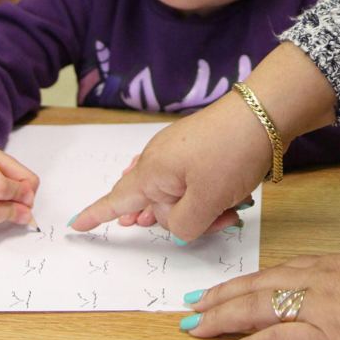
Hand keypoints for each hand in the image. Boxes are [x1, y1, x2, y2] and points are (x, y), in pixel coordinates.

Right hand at [68, 89, 269, 237]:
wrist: (264, 113)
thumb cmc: (231, 154)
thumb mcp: (206, 202)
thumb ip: (182, 226)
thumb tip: (177, 224)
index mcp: (151, 172)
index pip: (117, 200)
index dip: (96, 215)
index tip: (74, 225)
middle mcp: (158, 159)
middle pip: (155, 205)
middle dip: (183, 220)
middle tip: (219, 214)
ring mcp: (179, 152)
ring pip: (179, 196)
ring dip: (204, 208)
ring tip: (233, 203)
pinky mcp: (199, 149)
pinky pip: (194, 182)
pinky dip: (211, 194)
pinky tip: (231, 193)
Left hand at [181, 248, 339, 339]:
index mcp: (339, 265)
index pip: (284, 270)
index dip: (252, 280)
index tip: (231, 286)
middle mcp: (323, 281)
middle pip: (261, 284)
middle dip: (224, 295)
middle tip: (194, 303)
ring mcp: (323, 309)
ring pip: (259, 307)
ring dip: (223, 316)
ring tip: (196, 324)